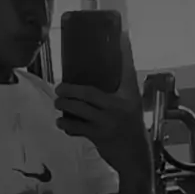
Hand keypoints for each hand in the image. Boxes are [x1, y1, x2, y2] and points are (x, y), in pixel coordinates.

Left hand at [54, 32, 151, 181]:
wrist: (136, 158)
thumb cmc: (132, 130)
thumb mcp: (132, 107)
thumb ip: (121, 91)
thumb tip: (106, 76)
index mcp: (130, 97)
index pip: (127, 69)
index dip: (124, 52)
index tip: (121, 35)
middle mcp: (119, 107)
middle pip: (88, 93)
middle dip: (69, 90)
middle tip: (59, 88)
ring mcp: (107, 123)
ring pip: (79, 110)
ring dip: (64, 106)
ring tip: (58, 104)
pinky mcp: (98, 137)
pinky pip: (77, 128)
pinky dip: (66, 125)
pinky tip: (61, 122)